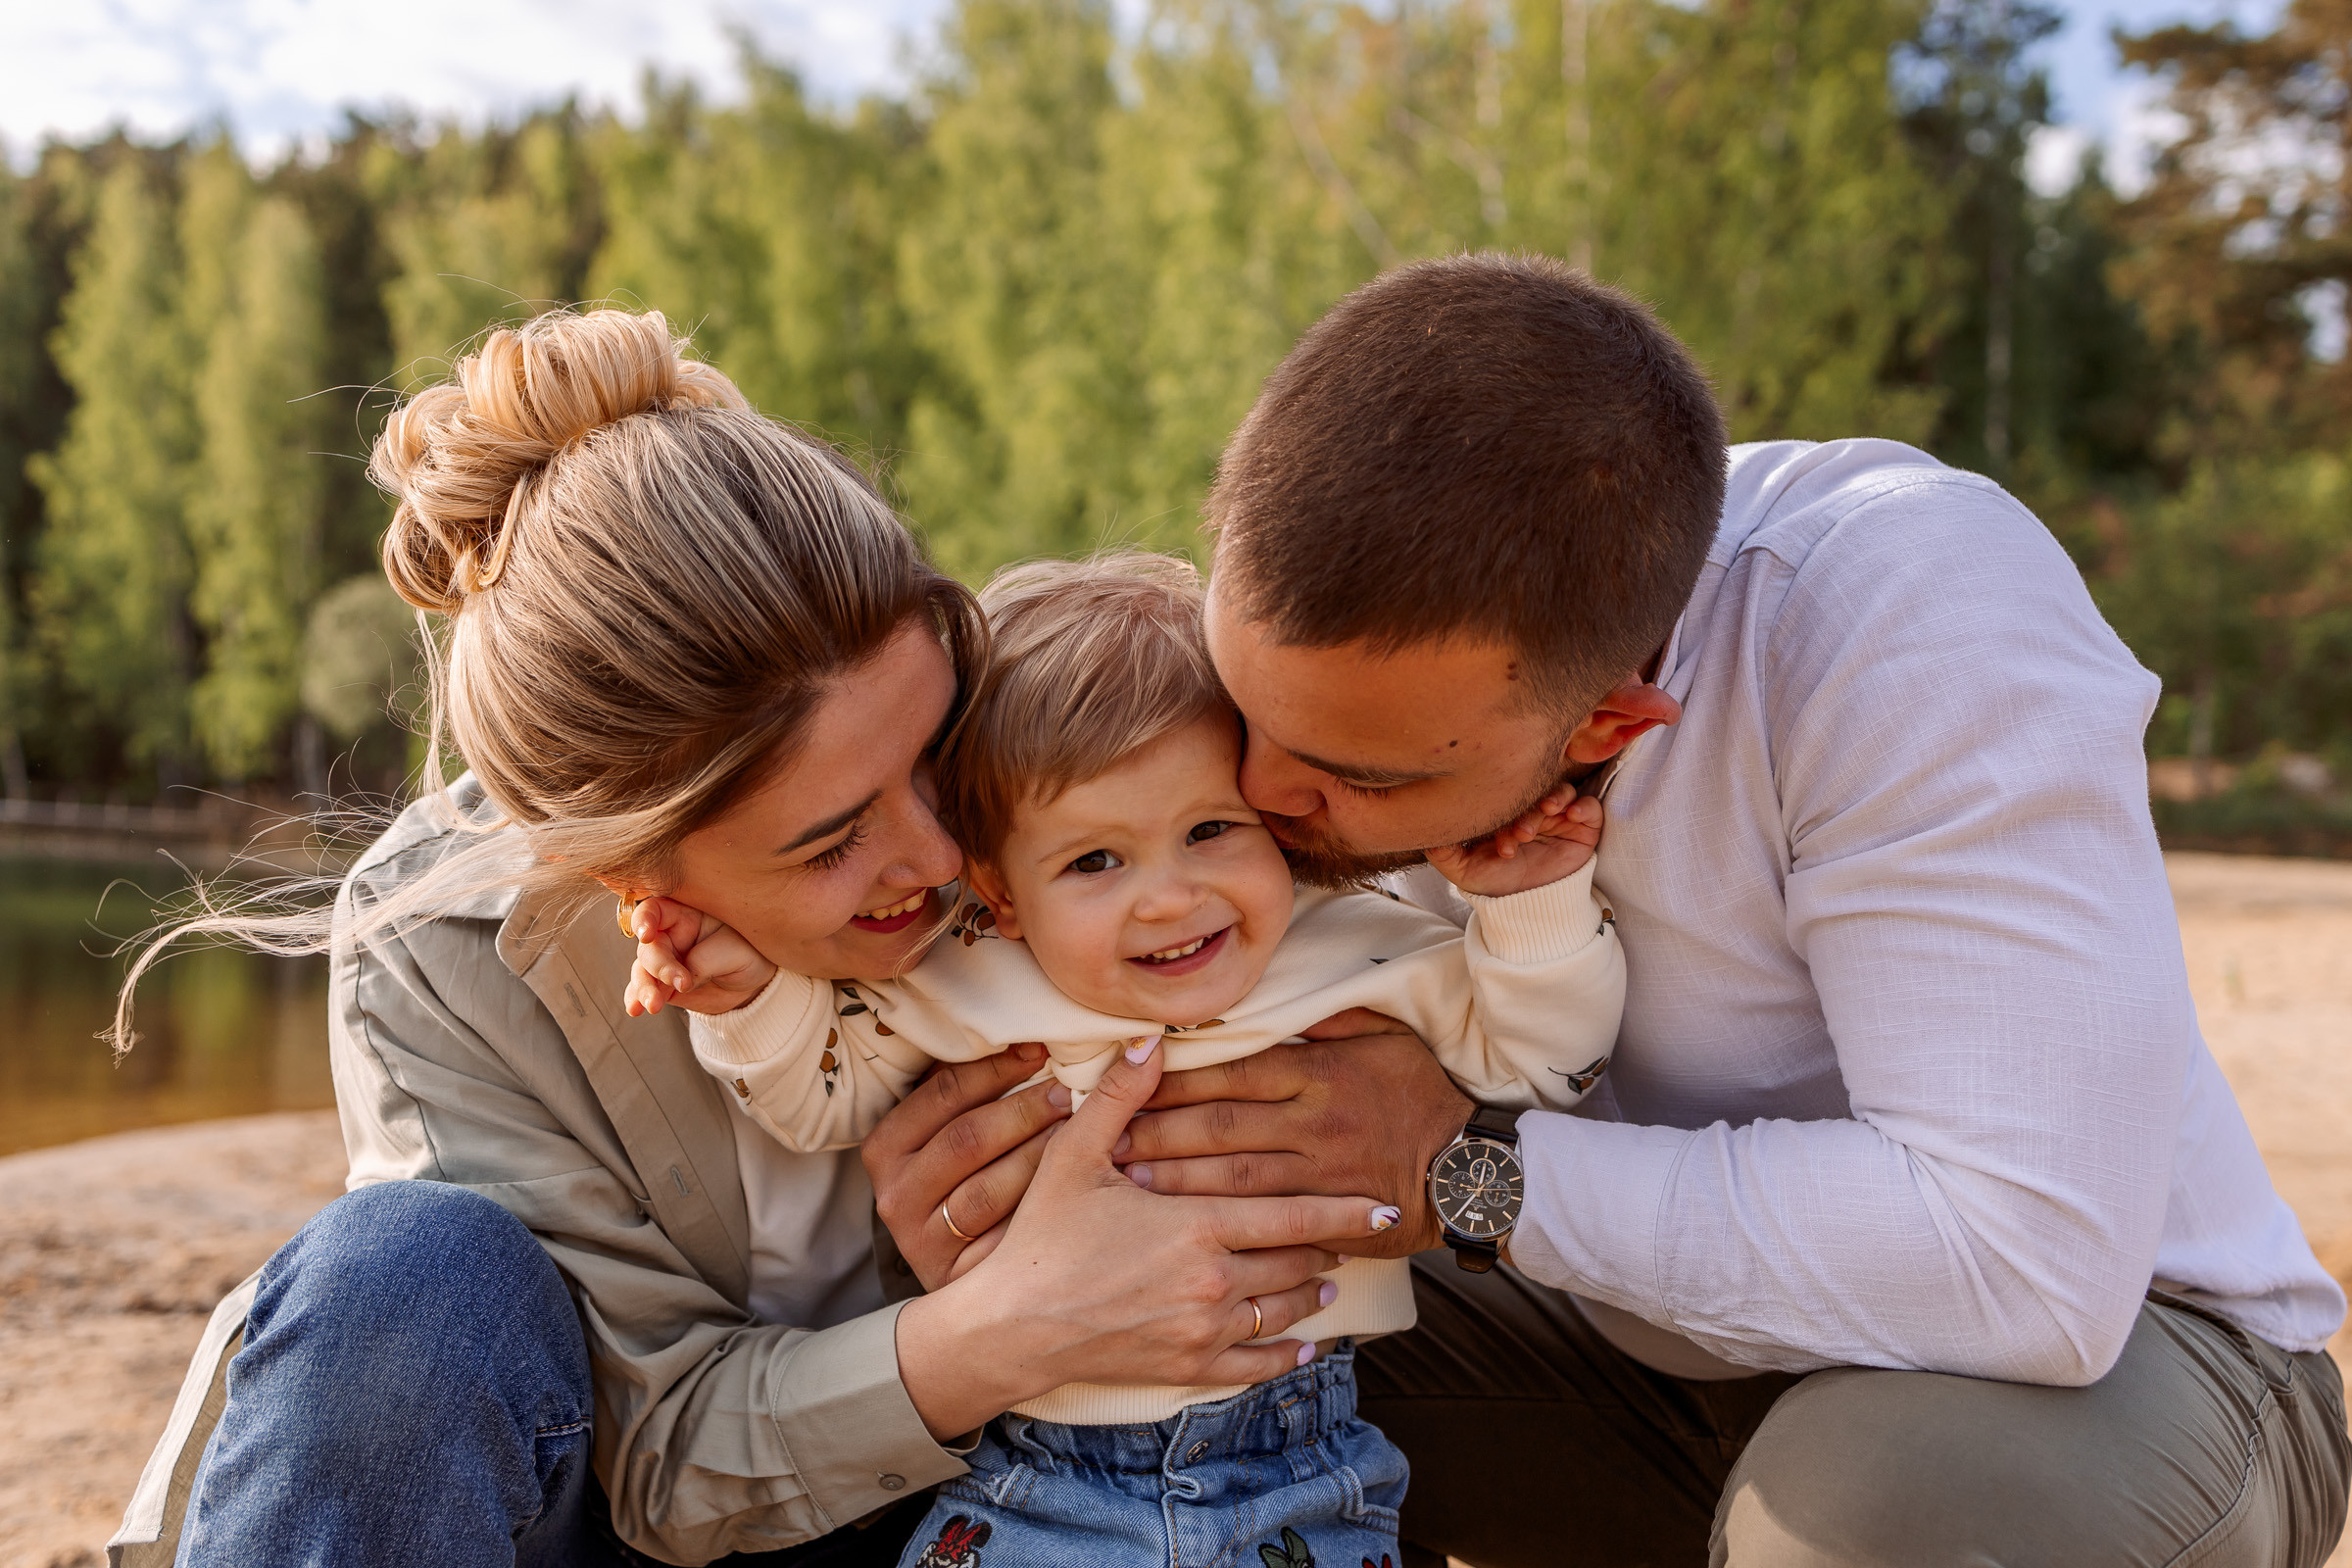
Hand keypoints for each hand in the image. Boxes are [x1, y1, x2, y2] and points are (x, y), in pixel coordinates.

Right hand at [623, 896, 777, 1017]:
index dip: (644, 919)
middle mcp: (669, 935)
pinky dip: (637, 999)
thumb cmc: (747, 953)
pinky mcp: (663, 984)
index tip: (647, 936)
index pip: (655, 909)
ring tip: (654, 1006)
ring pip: (642, 970)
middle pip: (648, 947)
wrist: (754, 982)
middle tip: (681, 983)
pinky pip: (643, 990)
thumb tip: (679, 983)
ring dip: (644, 988)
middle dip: (658, 967)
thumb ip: (702, 962)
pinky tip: (635, 1009)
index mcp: (686, 914)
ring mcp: (664, 960)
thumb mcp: (731, 951)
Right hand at [865, 1044, 1071, 1289]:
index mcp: (885, 1148)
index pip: (942, 1094)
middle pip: (966, 1139)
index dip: (995, 1069)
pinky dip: (1043, 1206)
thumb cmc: (957, 1183)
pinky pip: (1005, 1235)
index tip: (1040, 1050)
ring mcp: (921, 1240)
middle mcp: (894, 1195)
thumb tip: (1022, 1038)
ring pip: (987, 1189)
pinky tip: (1073, 1183)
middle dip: (1024, 1110)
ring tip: (1078, 1130)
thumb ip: (966, 1092)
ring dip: (1039, 1155)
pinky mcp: (954, 1274)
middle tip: (1068, 1091)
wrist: (953, 1274)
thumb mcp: (943, 1135)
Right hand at [893, 1037, 1396, 1438]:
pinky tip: (1302, 1348)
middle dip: (1326, 1247)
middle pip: (1293, 1261)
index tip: (1382, 1206)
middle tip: (1351, 1235)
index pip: (1292, 1215)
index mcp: (1197, 1224)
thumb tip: (1151, 1041)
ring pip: (1280, 1310)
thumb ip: (1121, 1098)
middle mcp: (1213, 1281)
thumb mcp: (1075, 1158)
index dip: (1342, 1211)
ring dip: (1309, 1294)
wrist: (1011, 1327)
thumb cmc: (1040, 1239)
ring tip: (1328, 1282)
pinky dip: (1284, 1356)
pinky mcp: (1186, 1366)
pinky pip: (1253, 1365)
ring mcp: (1203, 1330)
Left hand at [1114, 1025, 1471, 1257]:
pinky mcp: (1324, 1216)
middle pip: (1219, 1124)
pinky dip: (1214, 1219)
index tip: (1133, 1079)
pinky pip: (1260, 1219)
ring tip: (1123, 1177)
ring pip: (1229, 1175)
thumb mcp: (1388, 1038)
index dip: (1178, 1078)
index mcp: (1321, 1072)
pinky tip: (1175, 1221)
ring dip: (1172, 1177)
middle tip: (1105, 1136)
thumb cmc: (1423, 1098)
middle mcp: (1313, 1122)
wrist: (1472, 1171)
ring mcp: (1317, 1174)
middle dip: (1157, 1129)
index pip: (1234, 1071)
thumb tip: (1282, 996)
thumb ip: (1332, 1017)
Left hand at [1425, 789, 1602, 897]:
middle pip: (1533, 790)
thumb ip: (1442, 849)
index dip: (1504, 813)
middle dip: (1528, 808)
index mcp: (1505, 811)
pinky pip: (1589, 807)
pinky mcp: (1583, 827)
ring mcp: (1557, 816)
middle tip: (1522, 833)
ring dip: (1554, 798)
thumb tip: (1423, 829)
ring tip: (1547, 813)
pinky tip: (1571, 815)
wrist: (1528, 910)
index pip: (1505, 796)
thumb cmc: (1495, 886)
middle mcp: (1531, 808)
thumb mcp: (1462, 869)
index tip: (1502, 844)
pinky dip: (1583, 806)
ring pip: (1560, 792)